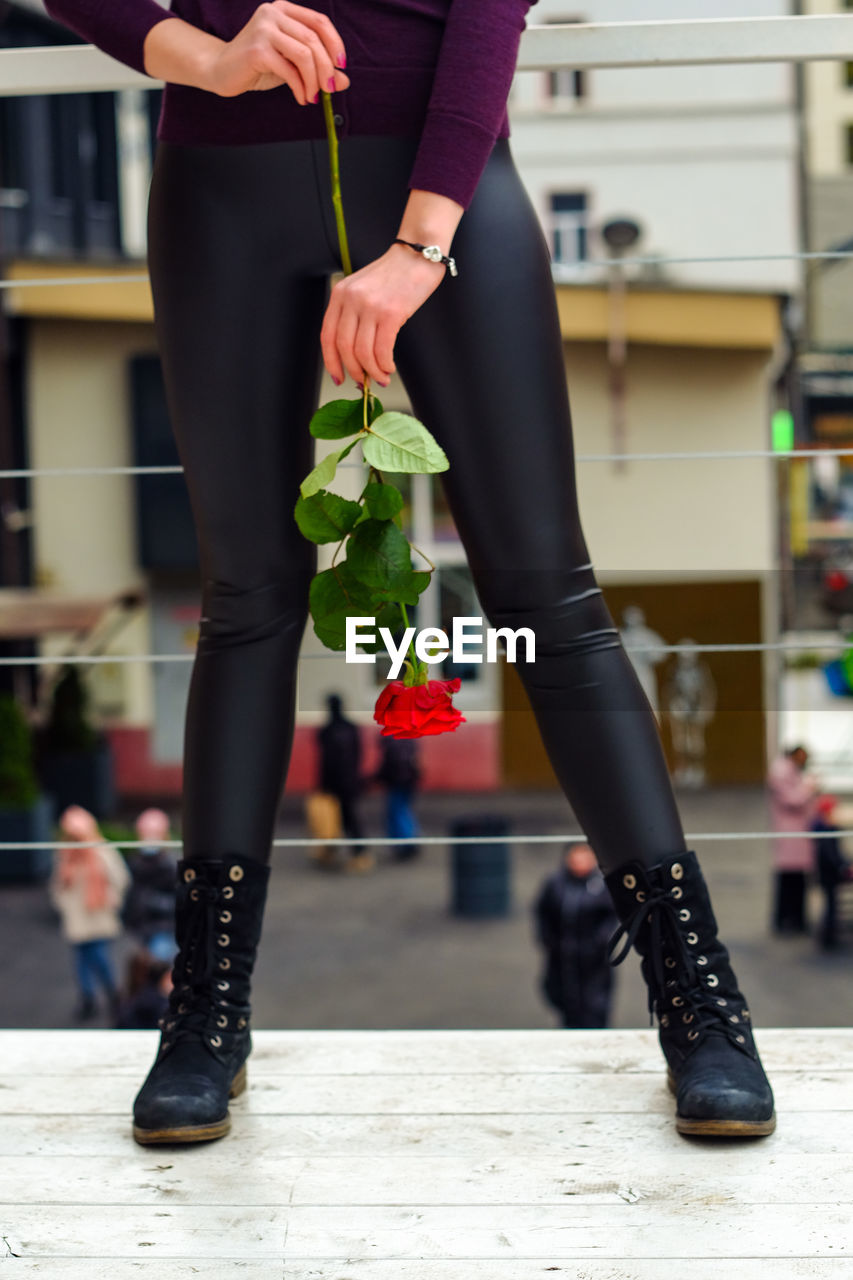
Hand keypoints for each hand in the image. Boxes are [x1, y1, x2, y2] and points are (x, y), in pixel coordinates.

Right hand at [205, 2, 349, 102]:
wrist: (222, 70)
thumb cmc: (258, 65)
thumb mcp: (292, 64)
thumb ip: (317, 68)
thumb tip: (344, 81)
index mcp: (284, 9)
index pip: (319, 22)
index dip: (335, 44)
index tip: (341, 66)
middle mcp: (274, 13)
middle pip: (314, 39)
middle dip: (327, 69)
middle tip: (329, 89)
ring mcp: (264, 29)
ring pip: (304, 54)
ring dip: (314, 81)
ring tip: (312, 96)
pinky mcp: (257, 49)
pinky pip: (289, 70)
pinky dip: (300, 87)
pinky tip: (301, 97)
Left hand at [320, 244, 445, 386]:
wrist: (418, 254)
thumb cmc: (395, 275)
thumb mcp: (363, 289)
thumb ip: (354, 314)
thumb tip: (355, 353)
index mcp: (341, 294)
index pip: (327, 336)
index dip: (331, 362)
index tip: (338, 377)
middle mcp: (351, 300)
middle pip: (344, 347)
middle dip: (353, 371)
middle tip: (364, 382)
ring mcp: (370, 306)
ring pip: (363, 352)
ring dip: (372, 372)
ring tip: (382, 377)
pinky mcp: (390, 313)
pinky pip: (382, 350)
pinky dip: (384, 365)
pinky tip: (389, 368)